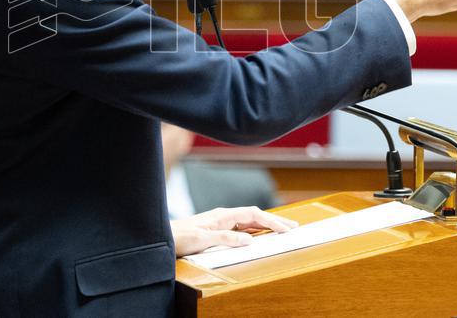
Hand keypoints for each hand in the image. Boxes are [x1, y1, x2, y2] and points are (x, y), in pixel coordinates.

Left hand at [171, 206, 297, 256]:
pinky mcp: (217, 230)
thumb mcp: (203, 239)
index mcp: (223, 215)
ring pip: (249, 222)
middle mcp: (224, 216)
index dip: (271, 221)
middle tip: (293, 227)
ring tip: (281, 230)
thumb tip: (249, 240)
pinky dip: (255, 231)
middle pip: (254, 216)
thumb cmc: (180, 237)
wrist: (164, 238)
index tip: (286, 229)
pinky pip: (241, 228)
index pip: (253, 215)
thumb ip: (226, 239)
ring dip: (266, 225)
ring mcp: (221, 222)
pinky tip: (259, 236)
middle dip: (274, 221)